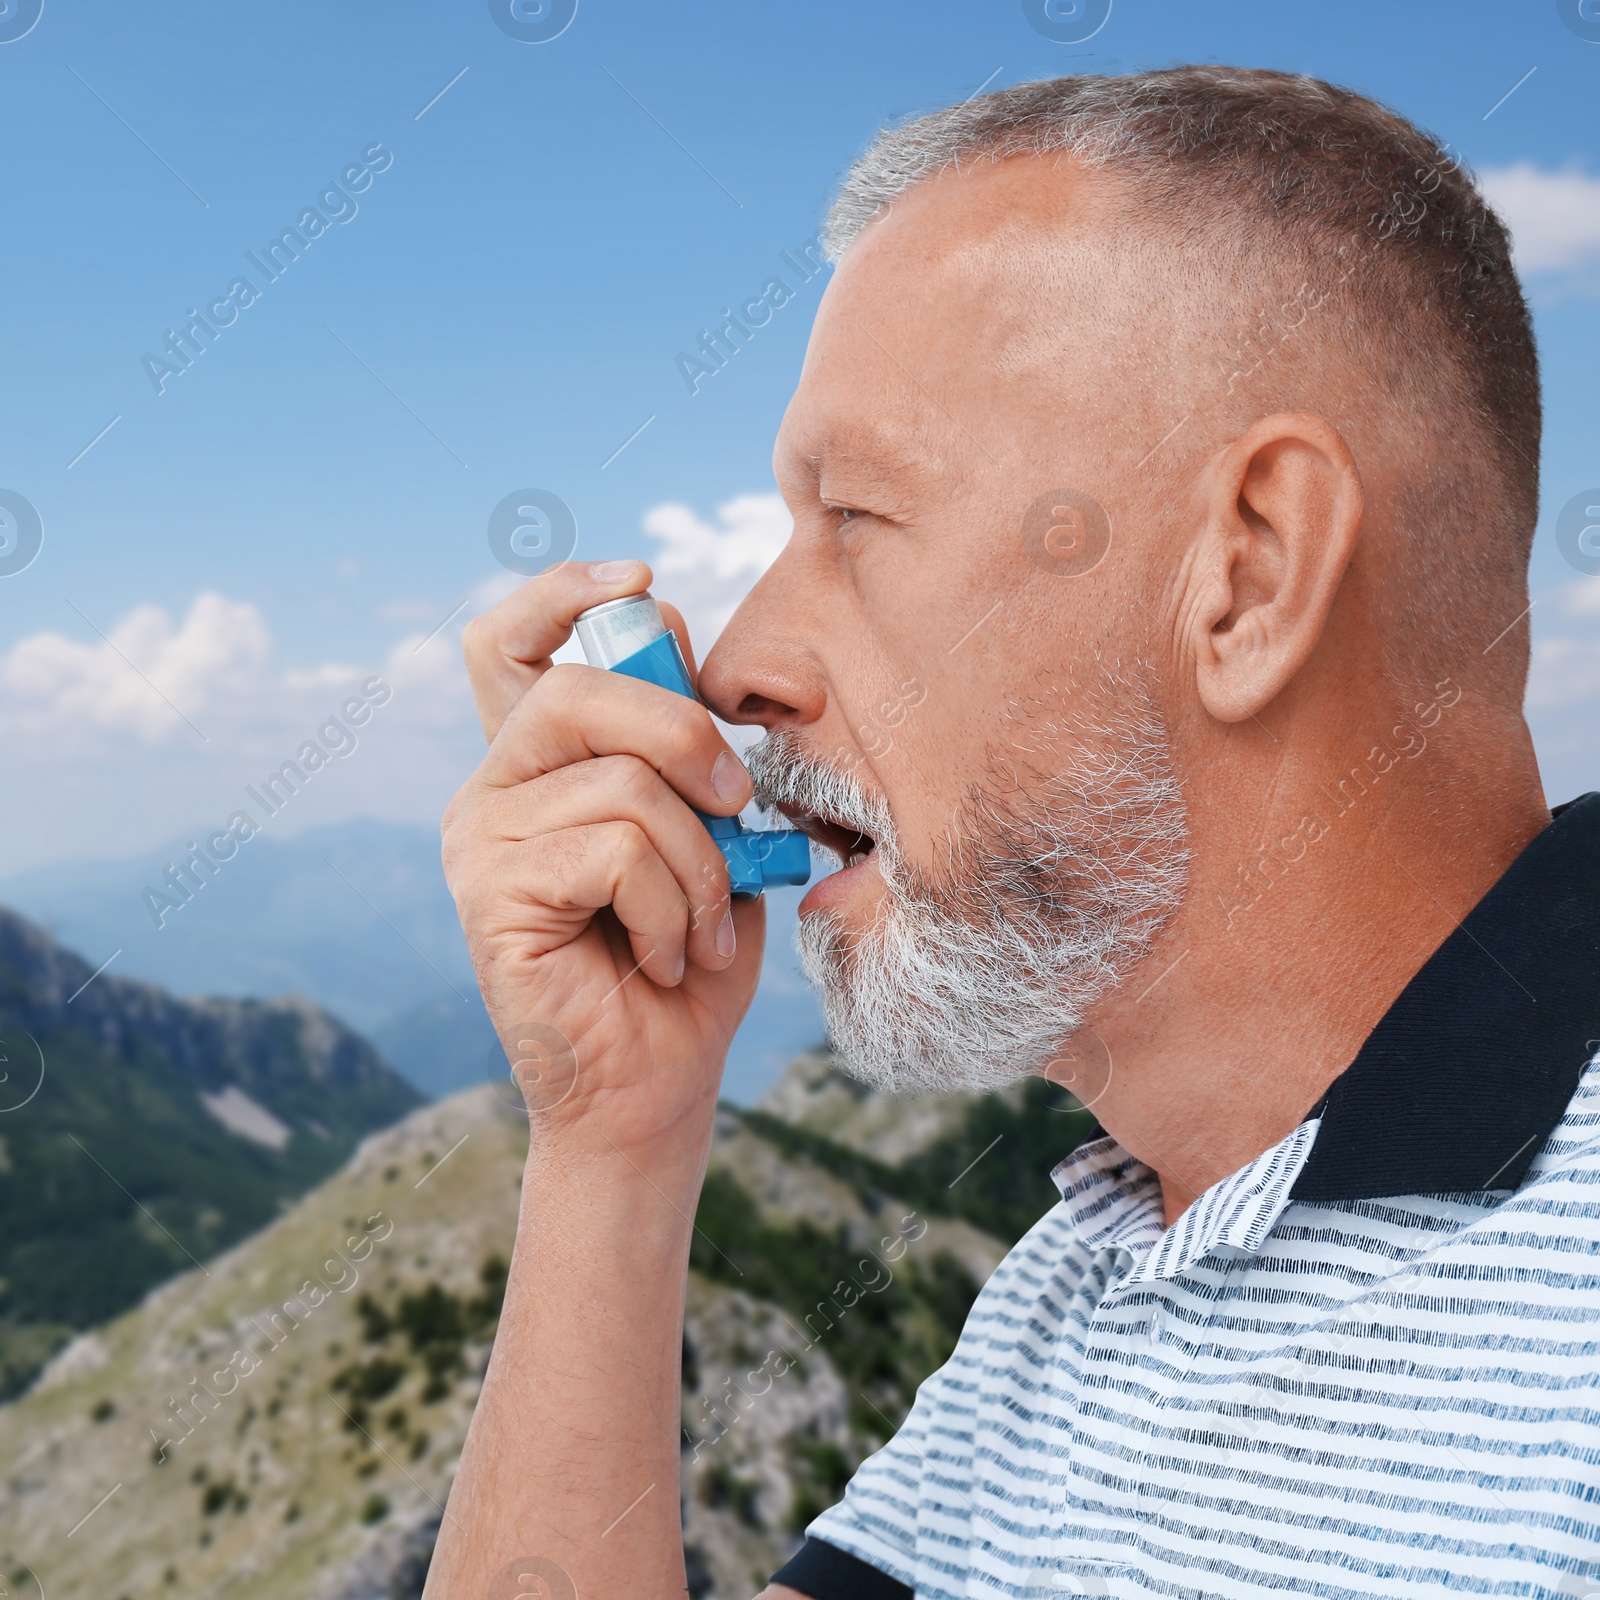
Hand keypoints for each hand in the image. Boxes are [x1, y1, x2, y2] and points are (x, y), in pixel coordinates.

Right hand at [442, 559, 766, 1157]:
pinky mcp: (487, 897)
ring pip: (623, 786)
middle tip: (740, 810)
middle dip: (688, 736)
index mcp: (539, 765)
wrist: (657, 1085)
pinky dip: (672, 907)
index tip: (643, 582)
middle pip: (580, 689)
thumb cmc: (686, 956)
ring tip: (701, 929)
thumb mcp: (706, 834)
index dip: (564, 593)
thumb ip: (681, 746)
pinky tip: (664, 955)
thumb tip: (667, 625)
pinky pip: (614, 851)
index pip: (510, 643)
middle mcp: (491, 790)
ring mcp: (478, 842)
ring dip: (699, 866)